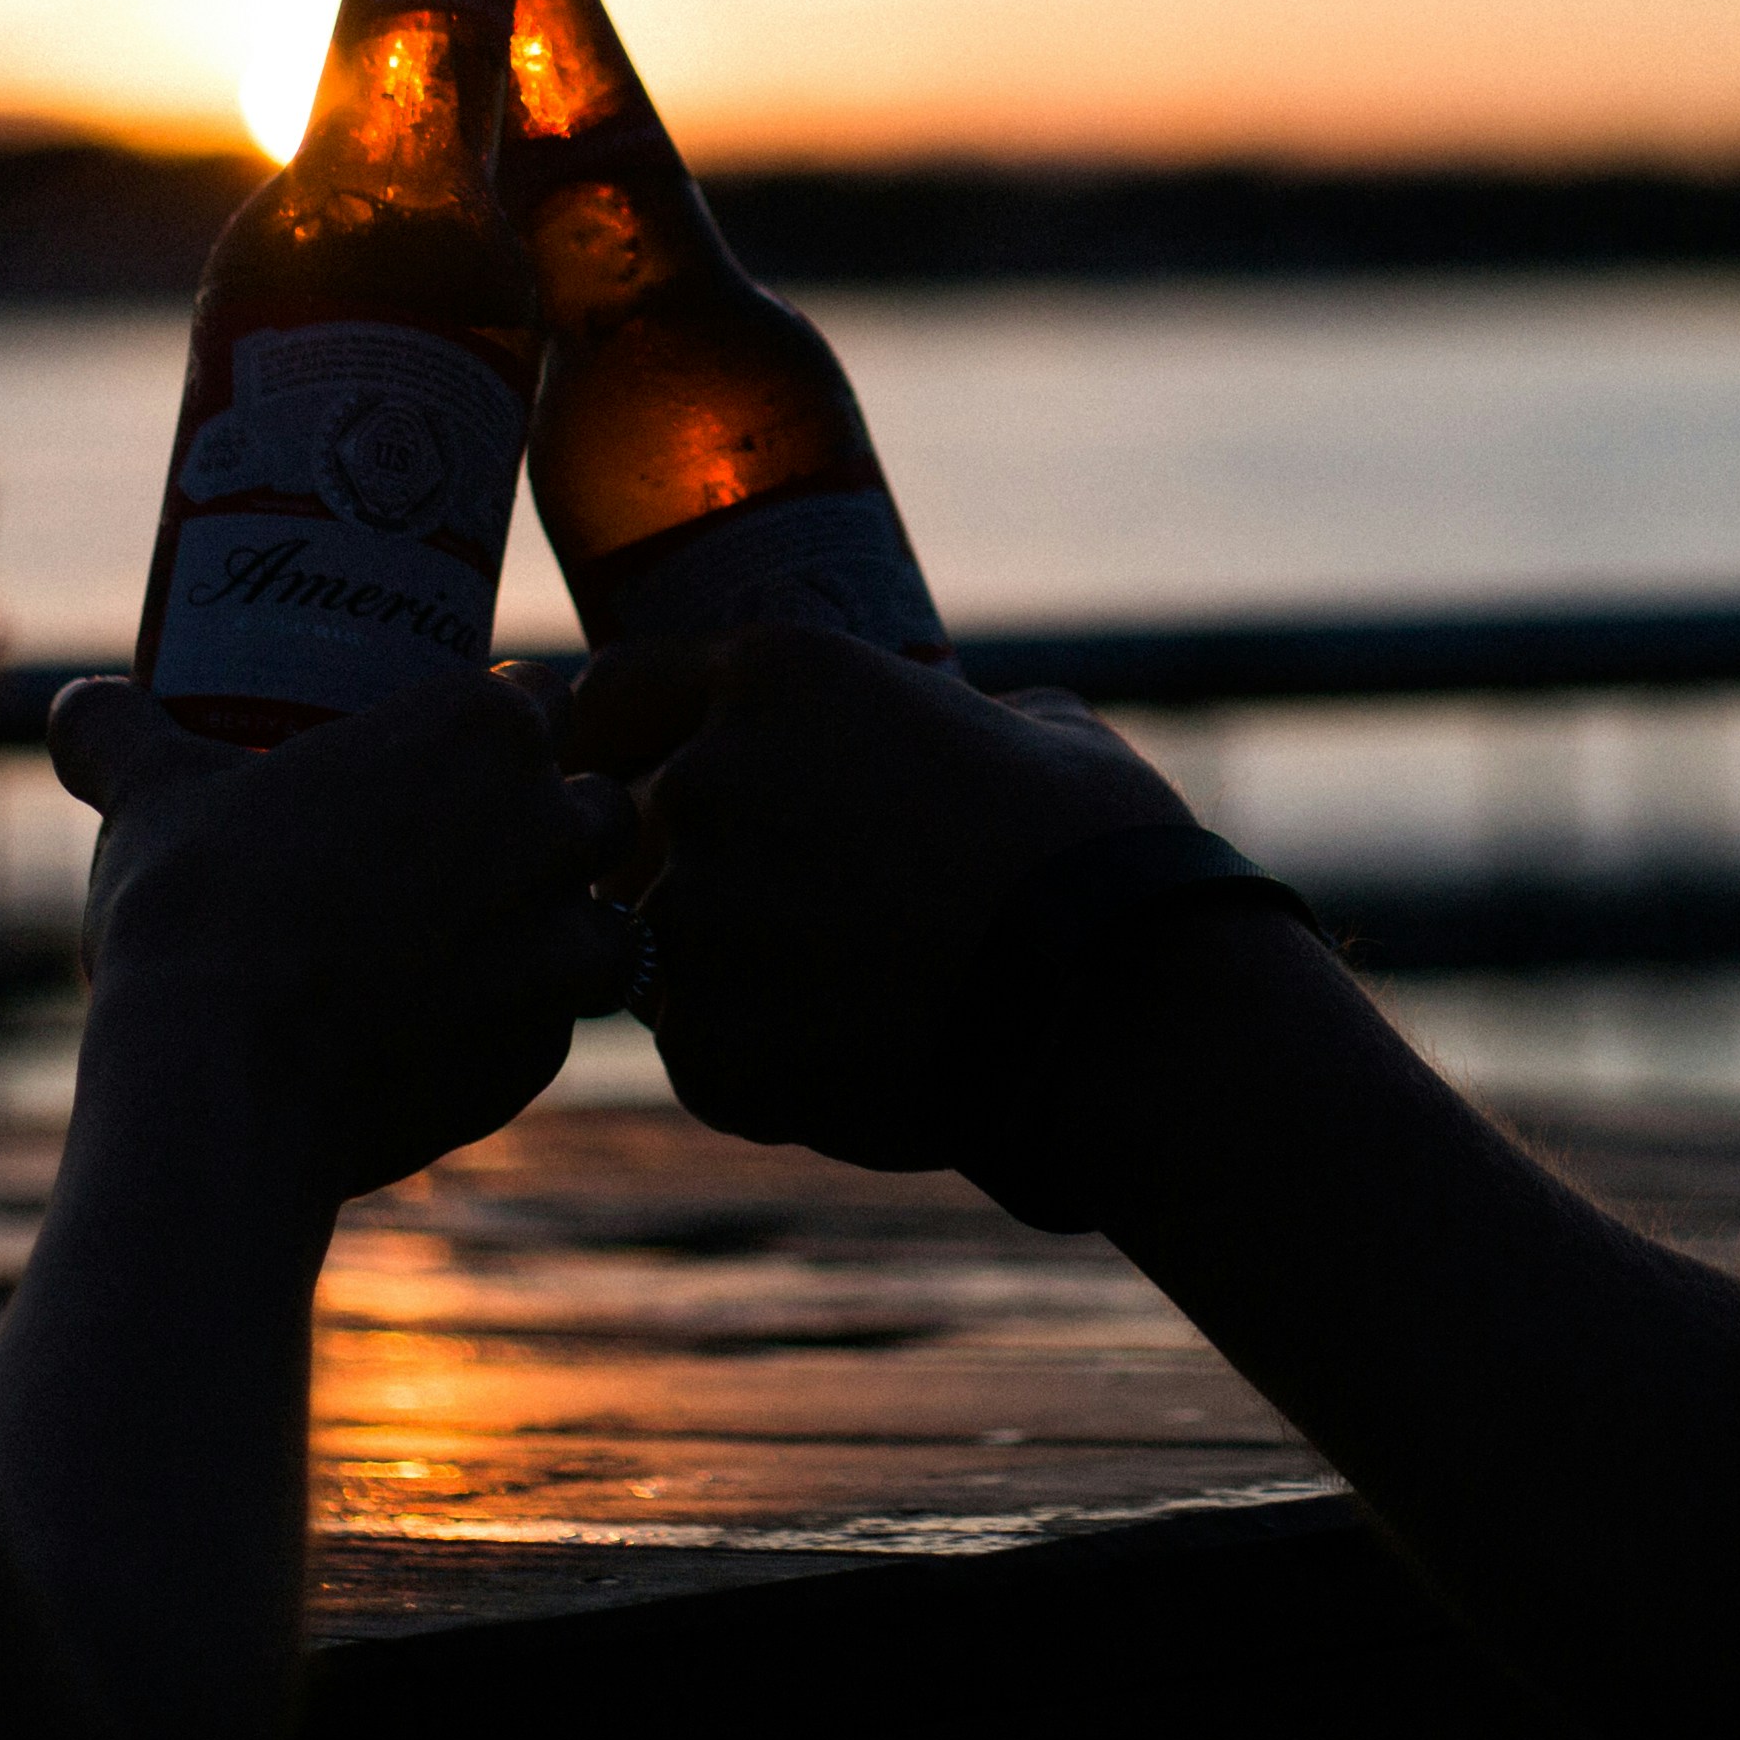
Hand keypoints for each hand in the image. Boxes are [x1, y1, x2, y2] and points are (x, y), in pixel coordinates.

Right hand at [46, 664, 642, 1212]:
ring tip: (476, 944)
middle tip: (464, 850)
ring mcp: (564, 943)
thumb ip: (120, 734)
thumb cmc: (197, 908)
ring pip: (606, 915)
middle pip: (593, 802)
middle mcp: (551, 825)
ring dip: (557, 924)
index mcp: (483, 731)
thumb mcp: (150, 794)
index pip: (538, 696)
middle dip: (547, 822)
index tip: (449, 755)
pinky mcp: (547, 1049)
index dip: (502, 720)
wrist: (221, 1079)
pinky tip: (452, 1029)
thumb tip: (74, 703)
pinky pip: (561, 1021)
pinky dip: (520, 1022)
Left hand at [570, 632, 1185, 1163]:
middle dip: (690, 863)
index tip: (642, 772)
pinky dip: (761, 1062)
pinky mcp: (706, 1047)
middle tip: (789, 911)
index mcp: (775, 677)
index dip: (628, 738)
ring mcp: (697, 920)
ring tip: (846, 998)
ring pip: (662, 947)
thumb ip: (934, 715)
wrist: (1125, 1006)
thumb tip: (942, 719)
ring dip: (727, 969)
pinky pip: (701, 1048)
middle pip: (629, 829)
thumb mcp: (1030, 727)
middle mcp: (709, 783)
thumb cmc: (1097, 851)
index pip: (614, 693)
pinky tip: (859, 1061)